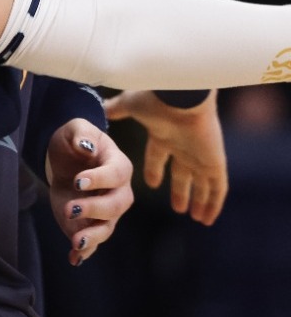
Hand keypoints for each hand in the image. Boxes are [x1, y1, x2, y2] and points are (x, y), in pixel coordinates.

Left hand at [43, 118, 132, 265]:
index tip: (77, 180)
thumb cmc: (74, 142)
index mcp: (118, 166)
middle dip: (94, 209)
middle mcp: (119, 192)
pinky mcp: (90, 224)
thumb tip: (85, 145)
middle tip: (71, 208)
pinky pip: (93, 241)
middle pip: (115, 205)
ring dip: (93, 236)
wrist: (65, 161)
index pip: (115, 175)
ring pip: (107, 227)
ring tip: (76, 242)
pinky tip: (74, 258)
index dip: (99, 179)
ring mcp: (106, 212)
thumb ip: (81, 133)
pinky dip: (85, 252)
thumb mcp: (75, 129)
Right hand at [105, 90, 227, 224]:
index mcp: (163, 134)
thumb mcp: (128, 105)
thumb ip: (115, 109)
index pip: (158, 158)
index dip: (155, 171)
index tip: (153, 184)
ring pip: (202, 184)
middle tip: (179, 210)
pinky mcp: (214, 162)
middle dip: (181, 191)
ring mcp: (200, 155)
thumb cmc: (153, 99)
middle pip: (183, 174)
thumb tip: (99, 107)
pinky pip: (217, 188)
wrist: (180, 97)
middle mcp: (182, 147)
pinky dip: (214, 204)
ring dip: (199, 201)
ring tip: (197, 219)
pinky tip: (208, 218)